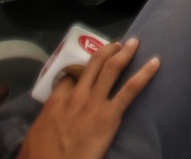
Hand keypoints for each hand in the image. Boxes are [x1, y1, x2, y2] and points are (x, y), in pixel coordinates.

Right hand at [17, 37, 158, 158]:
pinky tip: (155, 63)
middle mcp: (76, 95)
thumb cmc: (41, 156)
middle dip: (106, 50)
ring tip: (134, 43)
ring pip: (112, 69)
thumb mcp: (34, 134)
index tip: (87, 66)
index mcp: (56, 100)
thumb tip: (48, 120)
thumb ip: (45, 120)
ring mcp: (94, 103)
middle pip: (93, 64)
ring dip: (124, 53)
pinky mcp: (110, 114)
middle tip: (116, 44)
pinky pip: (130, 89)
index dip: (80, 68)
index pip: (70, 76)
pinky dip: (145, 74)